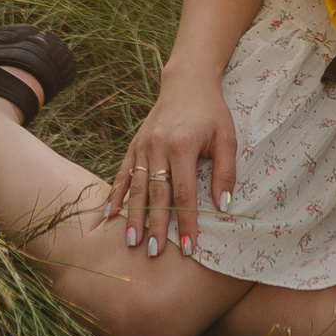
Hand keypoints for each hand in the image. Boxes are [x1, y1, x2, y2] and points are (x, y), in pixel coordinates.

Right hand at [109, 69, 238, 260]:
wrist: (187, 82)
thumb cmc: (211, 112)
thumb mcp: (227, 137)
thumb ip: (225, 172)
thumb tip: (223, 207)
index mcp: (183, 145)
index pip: (184, 192)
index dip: (187, 221)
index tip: (189, 248)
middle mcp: (158, 146)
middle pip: (157, 193)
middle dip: (156, 225)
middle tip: (155, 253)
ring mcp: (142, 145)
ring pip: (137, 187)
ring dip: (134, 216)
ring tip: (132, 241)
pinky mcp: (134, 144)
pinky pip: (123, 173)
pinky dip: (115, 194)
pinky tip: (109, 215)